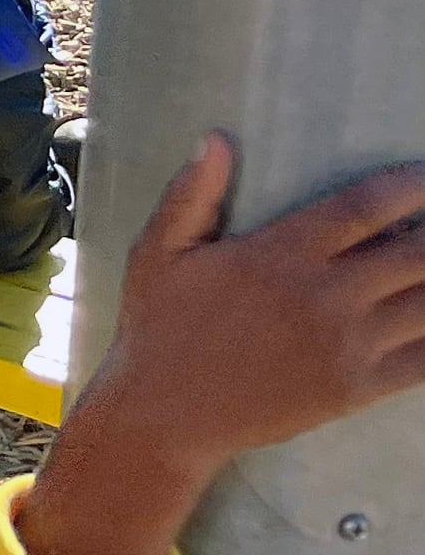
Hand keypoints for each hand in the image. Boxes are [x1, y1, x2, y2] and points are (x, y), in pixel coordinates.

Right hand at [95, 134, 424, 460]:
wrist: (163, 415)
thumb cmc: (158, 328)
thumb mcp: (157, 253)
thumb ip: (191, 195)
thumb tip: (217, 139)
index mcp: (279, 254)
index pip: (365, 207)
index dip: (410, 187)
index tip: (424, 179)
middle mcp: (324, 295)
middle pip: (417, 253)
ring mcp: (346, 345)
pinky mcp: (356, 388)